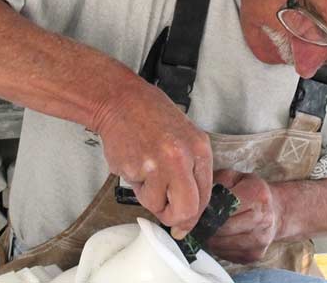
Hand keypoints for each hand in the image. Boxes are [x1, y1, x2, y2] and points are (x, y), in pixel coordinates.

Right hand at [94, 82, 212, 238]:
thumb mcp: (185, 138)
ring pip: (156, 204)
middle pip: (186, 209)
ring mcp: (157, 164)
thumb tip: (189, 209)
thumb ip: (191, 170)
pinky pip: (136, 190)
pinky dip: (134, 183)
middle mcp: (181, 158)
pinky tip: (134, 161)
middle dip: (174, 218)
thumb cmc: (153, 118)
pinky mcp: (135, 168)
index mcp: (199, 150)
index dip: (193, 215)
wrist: (122, 101)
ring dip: (149, 195)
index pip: (204, 196)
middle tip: (165, 212)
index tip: (184, 224)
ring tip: (145, 171)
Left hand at [206, 170, 283, 263]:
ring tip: (208, 227)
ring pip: (220, 244)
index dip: (207, 209)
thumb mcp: (234, 177)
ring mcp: (260, 239)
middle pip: (221, 228)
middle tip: (198, 220)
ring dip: (209, 237)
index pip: (224, 207)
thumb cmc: (250, 191)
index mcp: (257, 194)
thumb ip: (216, 182)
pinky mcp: (255, 255)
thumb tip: (197, 200)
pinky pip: (225, 254)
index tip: (199, 209)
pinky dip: (217, 247)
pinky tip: (220, 236)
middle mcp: (263, 218)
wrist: (276, 210)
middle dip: (205, 225)